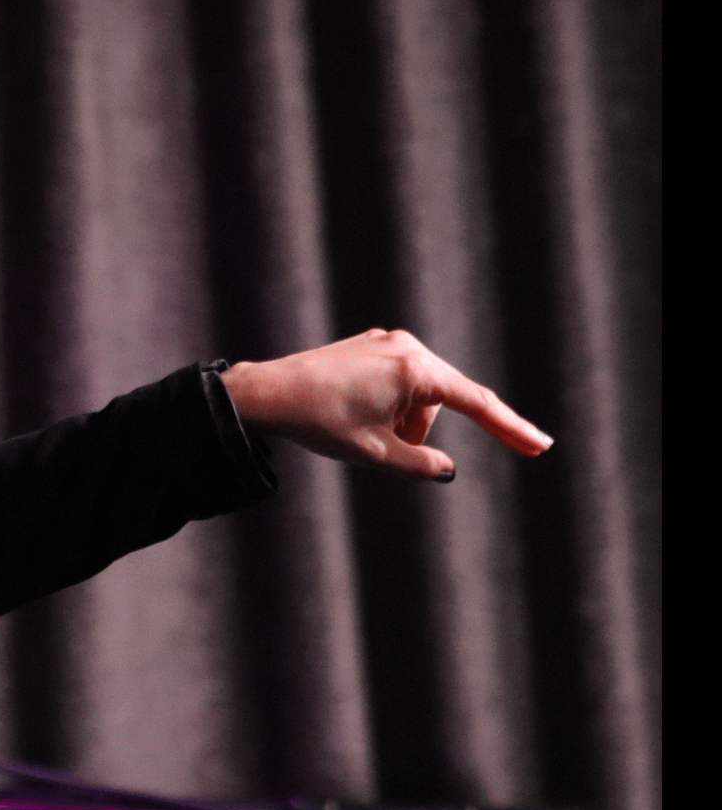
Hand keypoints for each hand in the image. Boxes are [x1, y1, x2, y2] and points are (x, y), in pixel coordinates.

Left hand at [220, 329, 551, 479]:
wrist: (268, 392)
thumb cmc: (320, 422)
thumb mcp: (374, 453)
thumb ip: (419, 464)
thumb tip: (444, 468)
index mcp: (417, 371)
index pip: (478, 405)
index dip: (511, 429)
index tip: (541, 446)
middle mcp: (408, 347)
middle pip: (441, 403)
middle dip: (418, 433)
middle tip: (379, 448)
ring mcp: (389, 342)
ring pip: (418, 395)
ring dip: (401, 420)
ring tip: (356, 428)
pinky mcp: (371, 344)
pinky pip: (397, 383)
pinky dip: (388, 405)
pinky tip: (351, 412)